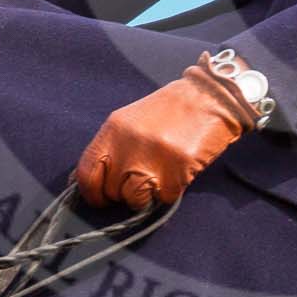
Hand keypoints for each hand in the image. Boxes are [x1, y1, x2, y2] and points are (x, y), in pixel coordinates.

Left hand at [73, 52, 260, 208]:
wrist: (210, 96)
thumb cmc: (170, 111)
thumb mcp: (131, 123)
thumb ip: (112, 149)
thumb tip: (95, 182)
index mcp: (112, 130)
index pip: (86, 173)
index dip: (92, 193)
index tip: (102, 199)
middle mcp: (128, 145)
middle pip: (112, 191)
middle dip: (124, 193)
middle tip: (140, 182)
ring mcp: (153, 158)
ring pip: (136, 200)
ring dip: (147, 196)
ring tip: (160, 178)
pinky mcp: (178, 168)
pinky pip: (166, 198)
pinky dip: (172, 191)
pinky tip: (178, 171)